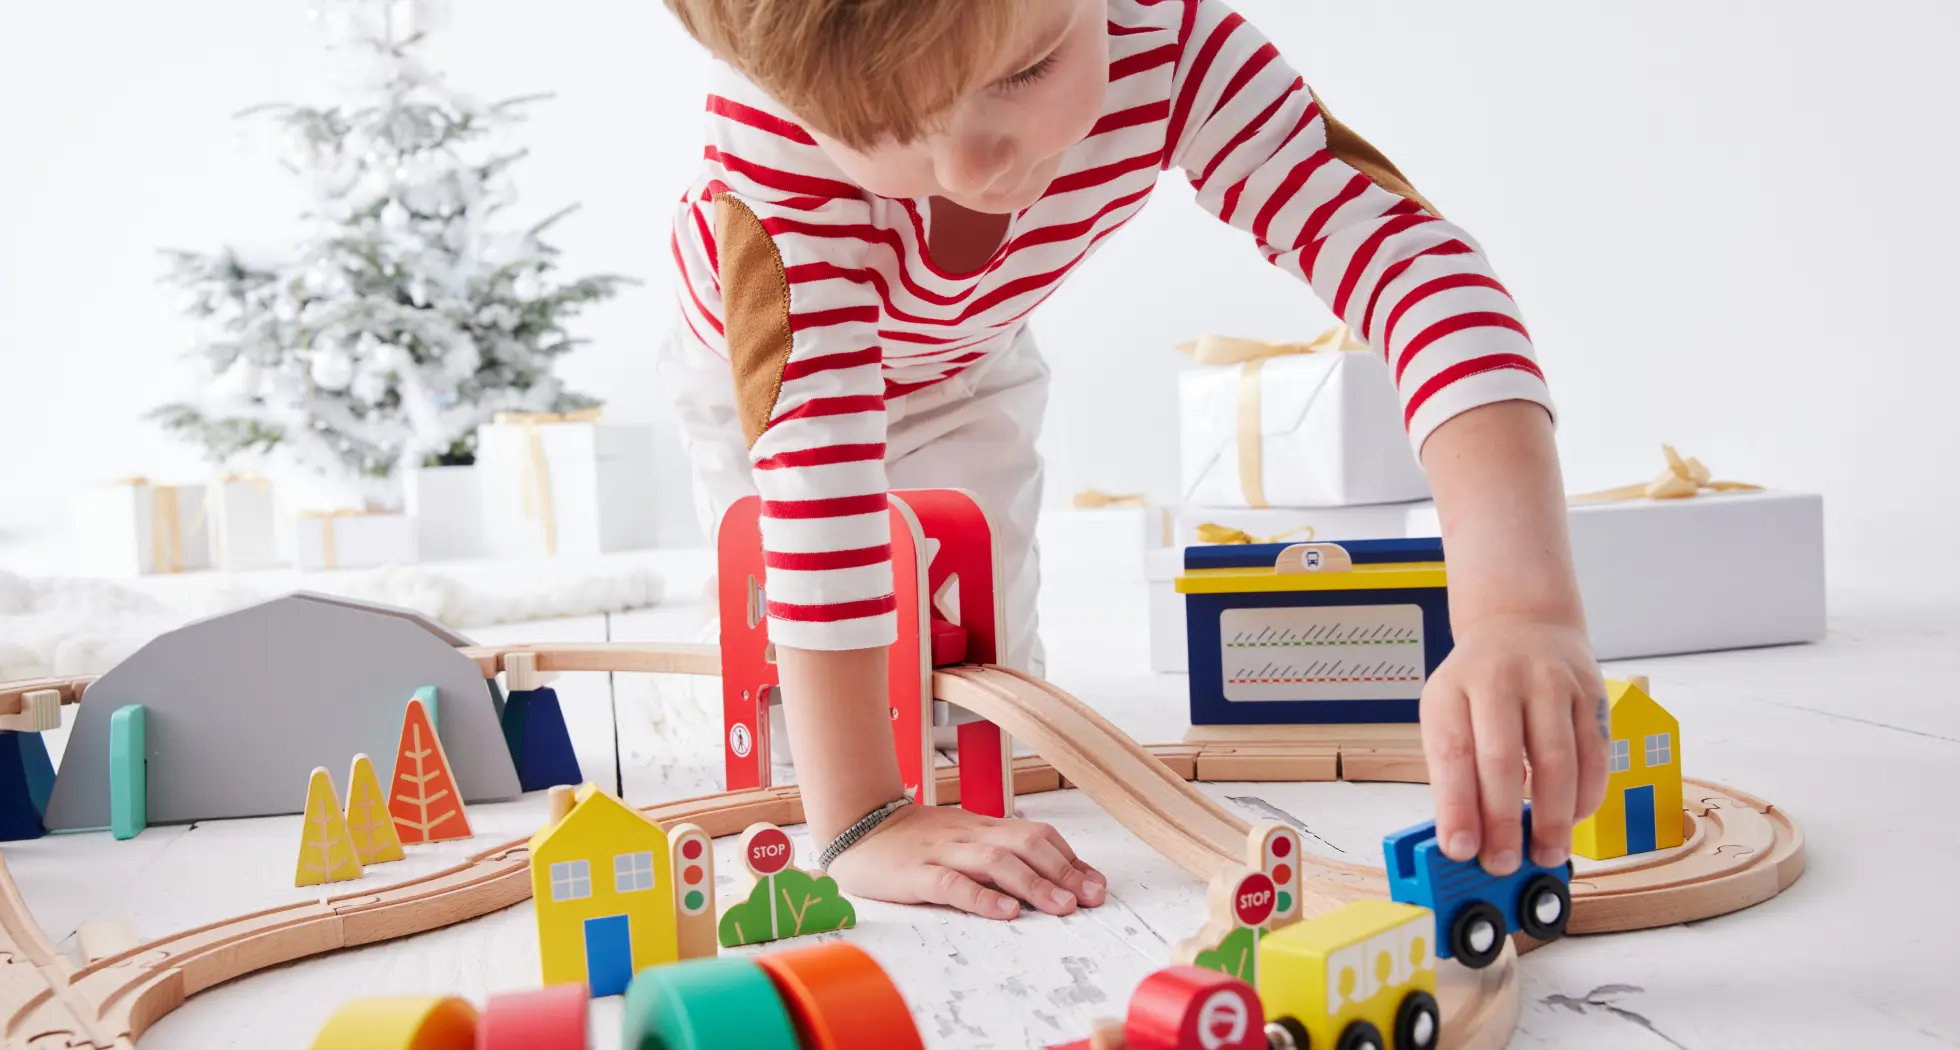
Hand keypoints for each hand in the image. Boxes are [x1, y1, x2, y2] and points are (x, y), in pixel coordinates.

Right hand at [825, 803, 1107, 919]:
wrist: (856, 826)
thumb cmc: (913, 839)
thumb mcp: (962, 840)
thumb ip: (1000, 854)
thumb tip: (1049, 875)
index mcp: (982, 827)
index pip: (1036, 835)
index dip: (1070, 859)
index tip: (1096, 886)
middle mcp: (969, 835)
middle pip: (1025, 843)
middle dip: (1062, 871)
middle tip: (1089, 899)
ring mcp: (942, 852)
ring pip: (995, 861)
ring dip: (1033, 884)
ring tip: (1060, 907)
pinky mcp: (914, 874)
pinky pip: (951, 883)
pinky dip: (981, 897)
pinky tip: (1005, 911)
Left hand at [1419, 615, 1607, 874]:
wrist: (1524, 623)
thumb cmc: (1479, 682)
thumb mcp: (1447, 711)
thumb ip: (1454, 769)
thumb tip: (1466, 837)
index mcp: (1453, 689)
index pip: (1452, 753)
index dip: (1457, 805)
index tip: (1460, 849)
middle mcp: (1501, 680)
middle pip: (1503, 759)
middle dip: (1505, 821)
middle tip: (1504, 862)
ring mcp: (1550, 682)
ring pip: (1558, 760)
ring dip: (1555, 817)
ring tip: (1547, 852)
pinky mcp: (1591, 692)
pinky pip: (1595, 753)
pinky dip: (1587, 795)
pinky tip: (1575, 819)